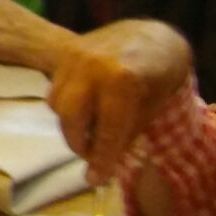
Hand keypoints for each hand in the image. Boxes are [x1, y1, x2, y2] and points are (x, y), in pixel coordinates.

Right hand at [48, 21, 193, 181]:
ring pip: (58, 104)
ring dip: (70, 125)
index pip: (106, 130)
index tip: (96, 179)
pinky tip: (84, 111)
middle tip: (90, 157)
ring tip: (89, 133)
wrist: (153, 36)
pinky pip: (54, 89)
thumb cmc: (161, 74)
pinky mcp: (65, 54)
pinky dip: (66, 107)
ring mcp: (75, 57)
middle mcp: (93, 66)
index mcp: (122, 80)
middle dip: (78, 143)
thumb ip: (127, 133)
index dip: (101, 158)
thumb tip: (105, 164)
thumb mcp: (153, 107)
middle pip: (71, 117)